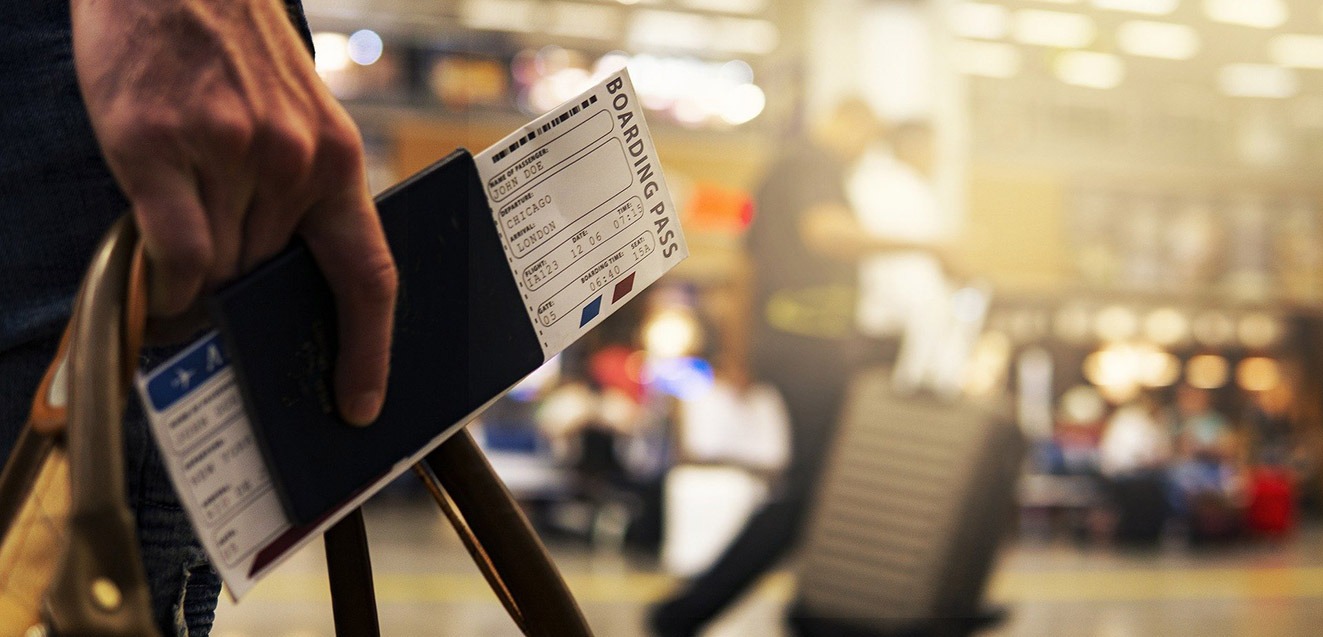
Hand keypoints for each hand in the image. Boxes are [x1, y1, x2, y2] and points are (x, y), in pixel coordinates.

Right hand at [71, 0, 396, 424]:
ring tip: (181, 253)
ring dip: (198, 281)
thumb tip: (279, 288)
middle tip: (221, 292)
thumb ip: (300, 199)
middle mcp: (290, 162)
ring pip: (218, 272)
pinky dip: (165, 279)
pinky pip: (172, 252)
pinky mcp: (156, 147)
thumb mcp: (299, 123)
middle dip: (245, 295)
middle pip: (269, 280)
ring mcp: (225, 154)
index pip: (368, 275)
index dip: (368, 349)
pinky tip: (159, 272)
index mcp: (337, 161)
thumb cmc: (237, 57)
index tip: (360, 403)